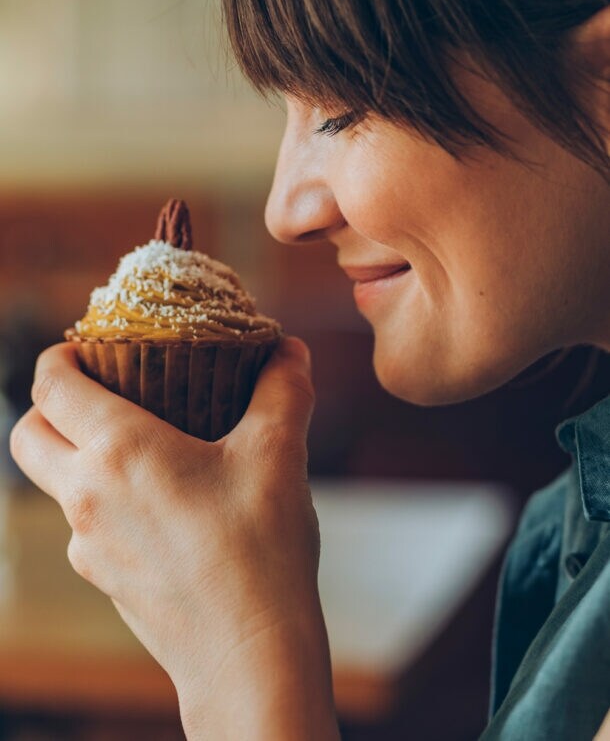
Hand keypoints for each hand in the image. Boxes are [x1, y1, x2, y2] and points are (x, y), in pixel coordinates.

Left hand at [10, 338, 338, 739]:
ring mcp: (88, 545)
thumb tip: (289, 350)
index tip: (86, 346)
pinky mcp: (103, 579)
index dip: (60, 357)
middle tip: (98, 391)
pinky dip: (104, 499)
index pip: (51, 386)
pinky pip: (84, 525)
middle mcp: (87, 496)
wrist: (249, 655)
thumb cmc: (259, 551)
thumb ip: (283, 391)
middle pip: (29, 435)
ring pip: (53, 484)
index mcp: (119, 451)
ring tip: (139, 445)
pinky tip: (161, 505)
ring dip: (77, 455)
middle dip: (48, 406)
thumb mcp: (278, 454)